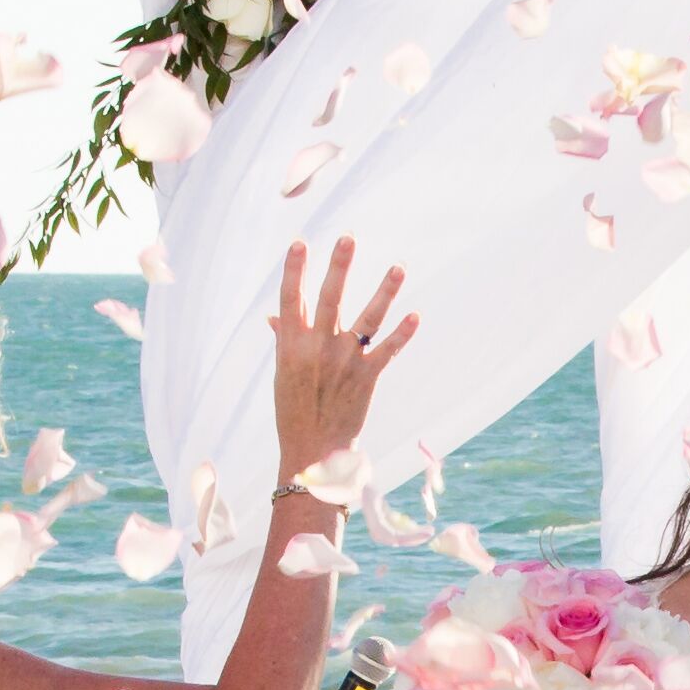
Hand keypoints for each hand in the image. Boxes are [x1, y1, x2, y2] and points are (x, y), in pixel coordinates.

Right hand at [264, 236, 419, 487]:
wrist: (313, 451)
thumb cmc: (294, 409)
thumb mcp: (282, 373)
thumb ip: (284, 340)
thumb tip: (274, 316)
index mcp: (292, 345)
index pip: (290, 299)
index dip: (294, 270)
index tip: (300, 243)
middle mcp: (318, 348)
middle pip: (330, 299)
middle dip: (339, 267)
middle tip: (348, 238)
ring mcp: (344, 362)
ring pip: (367, 319)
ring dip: (385, 292)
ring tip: (398, 267)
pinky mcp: (367, 377)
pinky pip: (388, 349)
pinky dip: (403, 333)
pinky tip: (415, 314)